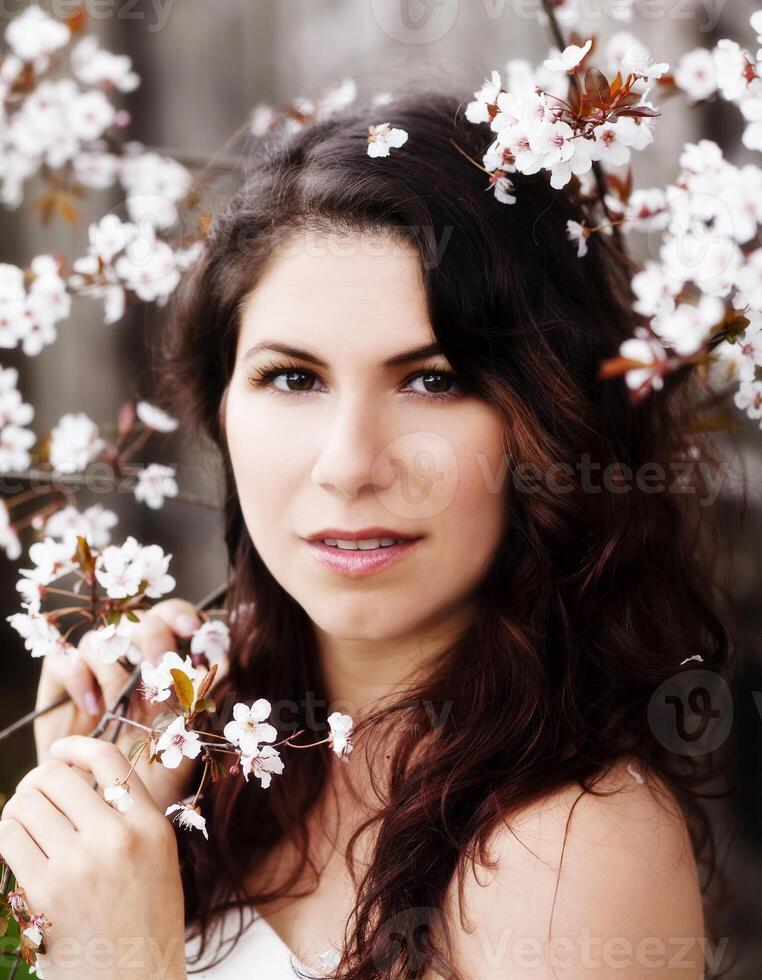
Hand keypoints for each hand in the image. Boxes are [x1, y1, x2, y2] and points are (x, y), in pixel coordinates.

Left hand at [0, 736, 187, 979]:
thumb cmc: (145, 920)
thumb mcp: (157, 856)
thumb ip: (127, 815)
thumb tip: (75, 776)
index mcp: (150, 825)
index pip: (108, 760)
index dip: (77, 746)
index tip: (60, 749)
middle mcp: (118, 838)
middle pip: (58, 776)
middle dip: (38, 779)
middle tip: (36, 794)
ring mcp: (79, 865)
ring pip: (27, 804)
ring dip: (18, 806)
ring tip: (25, 820)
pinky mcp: (44, 892)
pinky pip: (10, 837)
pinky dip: (7, 833)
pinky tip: (16, 843)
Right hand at [33, 599, 210, 812]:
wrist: (106, 810)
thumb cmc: (154, 778)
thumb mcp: (186, 746)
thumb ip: (203, 706)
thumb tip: (226, 667)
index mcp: (166, 667)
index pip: (173, 620)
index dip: (181, 616)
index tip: (191, 630)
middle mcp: (131, 664)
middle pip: (139, 621)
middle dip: (153, 636)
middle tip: (160, 664)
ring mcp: (94, 674)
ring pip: (99, 639)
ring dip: (113, 665)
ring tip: (122, 704)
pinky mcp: (60, 689)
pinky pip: (61, 661)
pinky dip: (77, 678)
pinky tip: (92, 708)